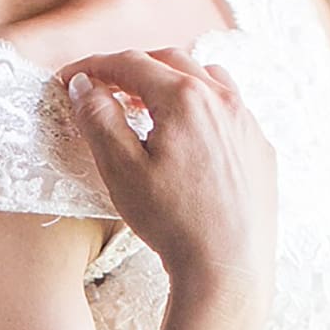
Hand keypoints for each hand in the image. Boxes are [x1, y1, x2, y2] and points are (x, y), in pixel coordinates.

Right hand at [64, 47, 276, 317]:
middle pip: (169, 60)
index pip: (129, 63)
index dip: (92, 67)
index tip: (69, 79)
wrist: (228, 268)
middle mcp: (222, 98)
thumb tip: (84, 85)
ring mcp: (247, 121)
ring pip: (206, 78)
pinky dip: (202, 108)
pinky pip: (229, 110)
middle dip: (131, 69)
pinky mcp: (260, 148)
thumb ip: (99, 119)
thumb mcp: (120, 170)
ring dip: (171, 81)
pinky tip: (188, 137)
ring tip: (147, 107)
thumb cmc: (173, 221)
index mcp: (184, 97)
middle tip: (104, 89)